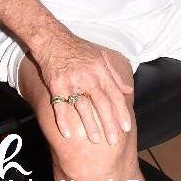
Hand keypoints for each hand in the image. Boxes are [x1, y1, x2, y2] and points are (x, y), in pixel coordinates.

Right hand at [33, 30, 132, 144]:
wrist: (52, 40)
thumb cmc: (78, 49)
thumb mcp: (100, 56)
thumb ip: (115, 74)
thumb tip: (129, 90)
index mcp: (100, 70)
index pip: (114, 94)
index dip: (121, 111)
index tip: (126, 127)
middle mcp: (87, 77)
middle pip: (101, 103)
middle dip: (109, 123)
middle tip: (114, 140)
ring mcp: (71, 81)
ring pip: (83, 107)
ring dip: (89, 125)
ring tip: (96, 140)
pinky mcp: (55, 85)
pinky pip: (60, 106)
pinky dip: (63, 120)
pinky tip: (67, 134)